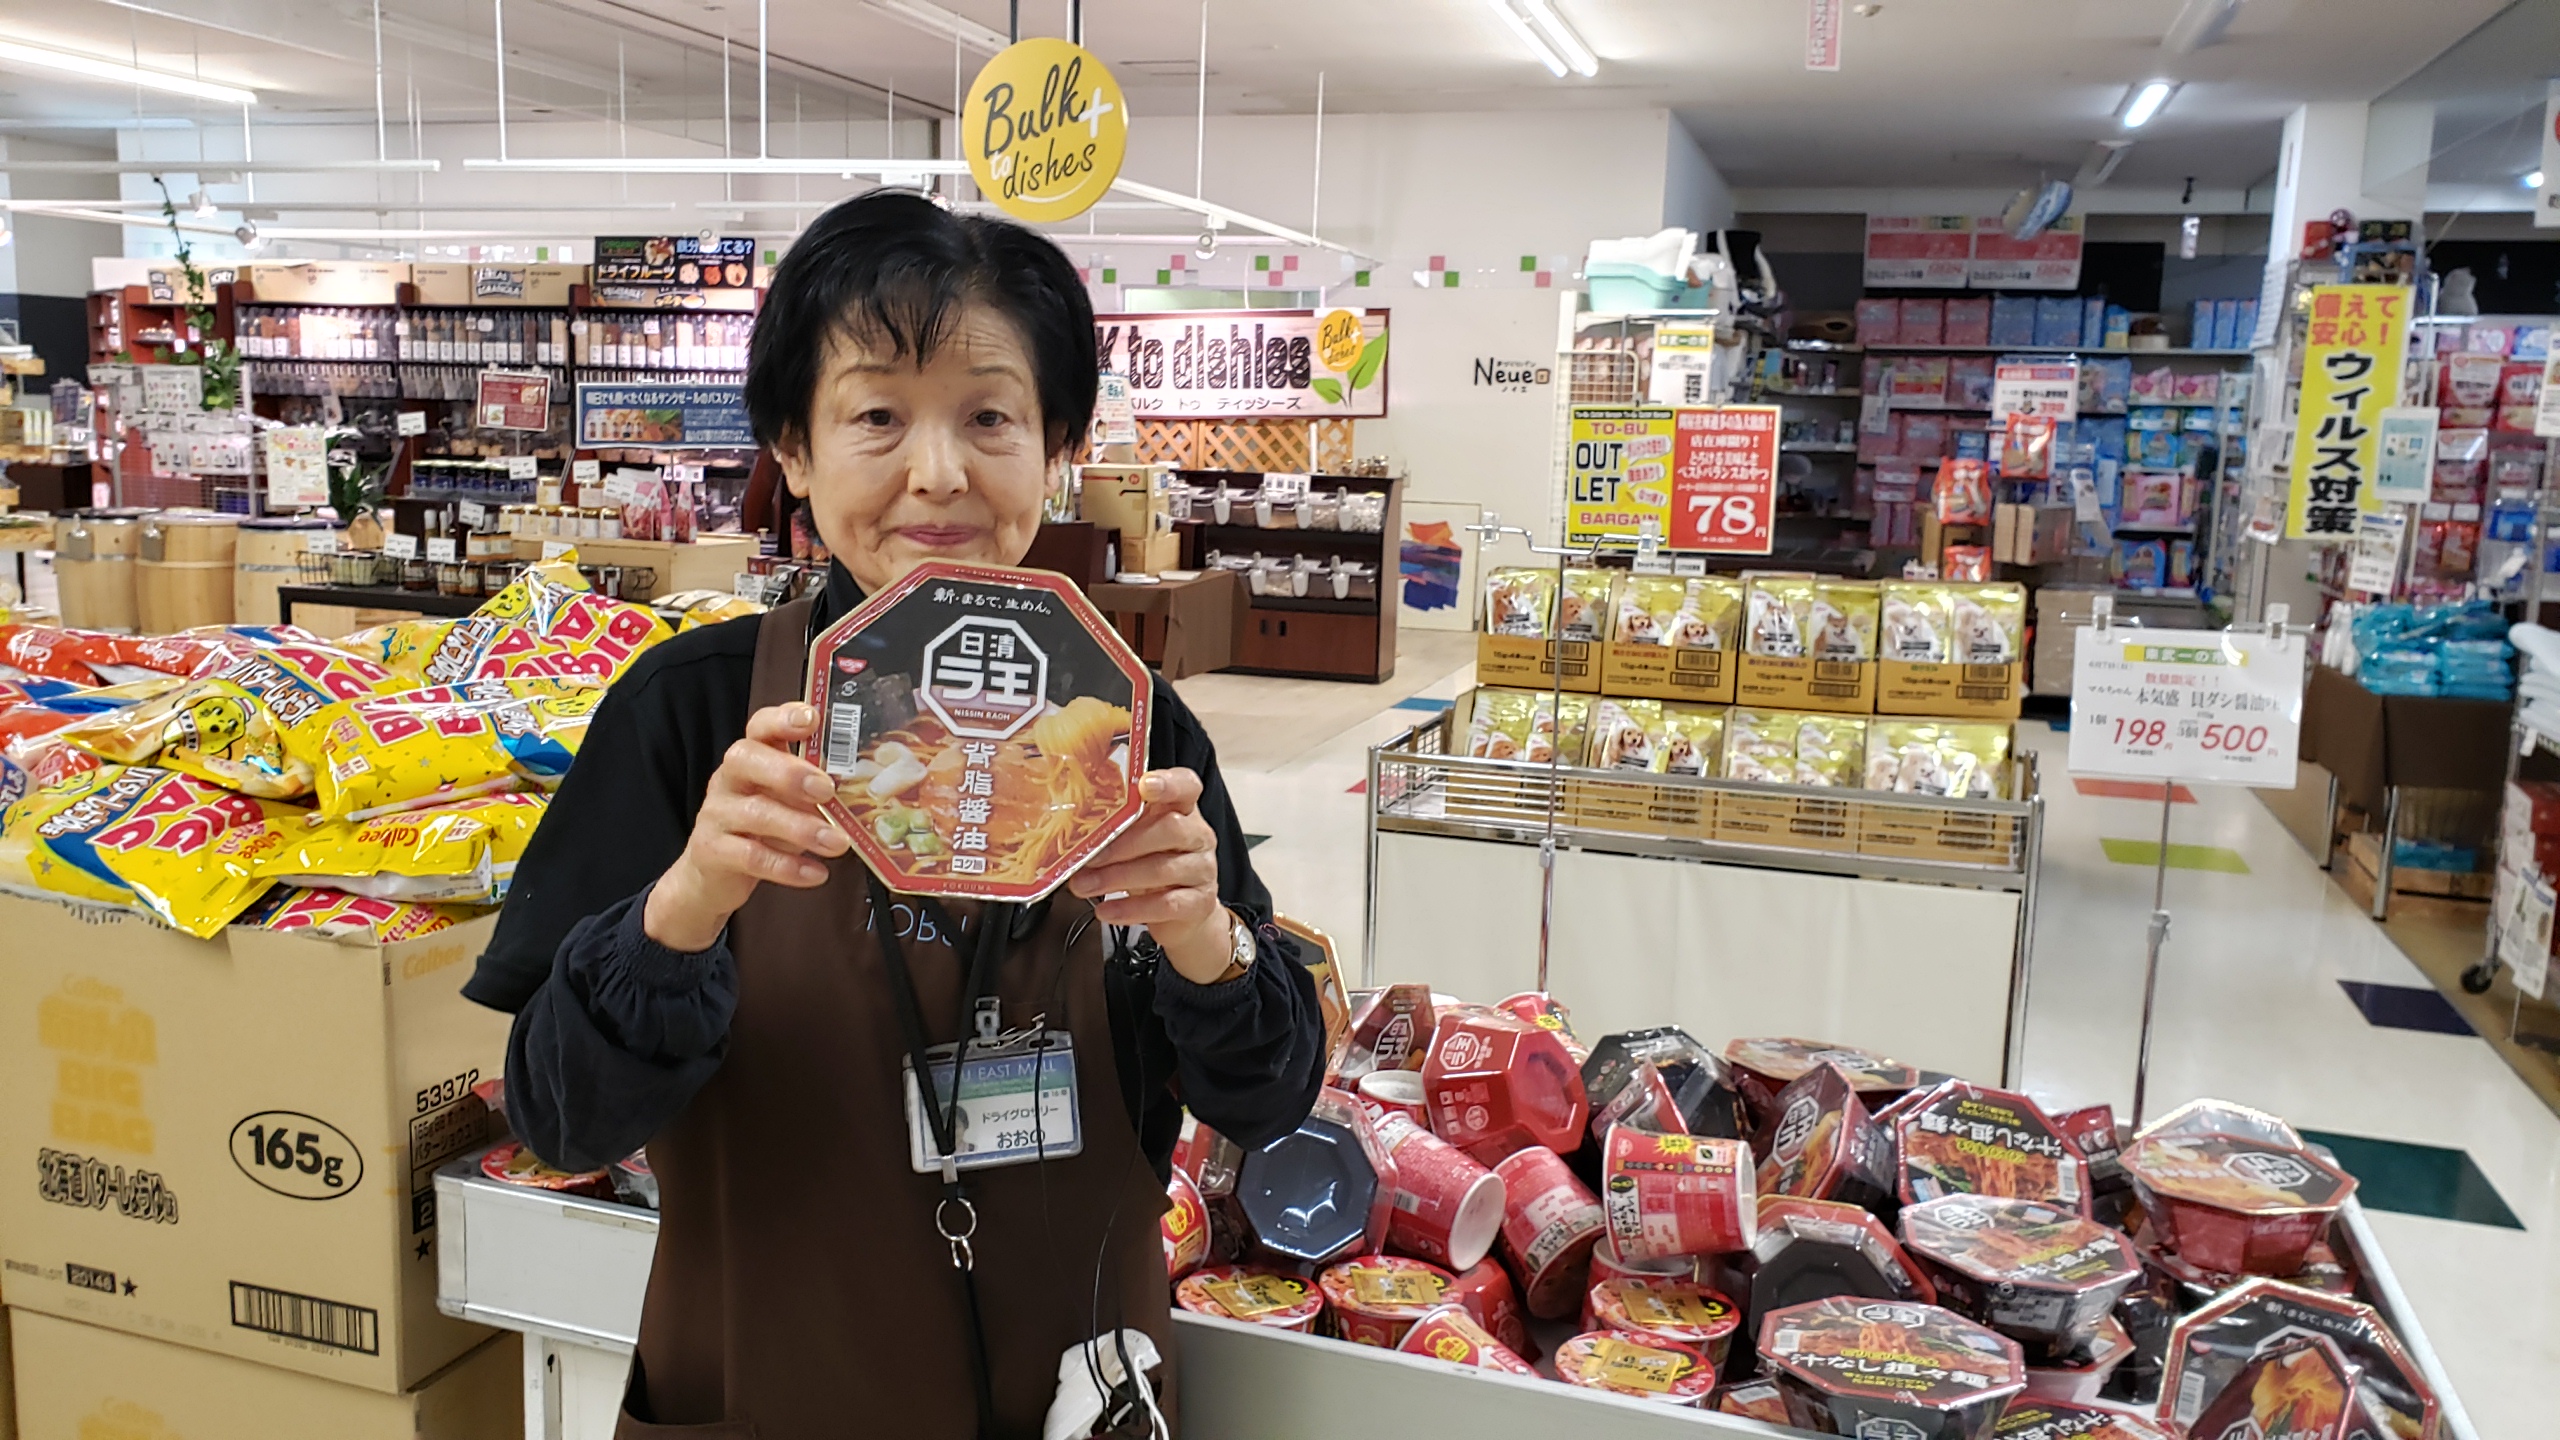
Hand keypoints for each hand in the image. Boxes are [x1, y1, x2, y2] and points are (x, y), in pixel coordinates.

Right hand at [643, 702, 847, 952]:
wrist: (714, 876)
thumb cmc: (761, 829)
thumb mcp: (787, 802)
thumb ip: (814, 789)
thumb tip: (863, 787)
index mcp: (751, 758)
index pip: (760, 726)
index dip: (783, 718)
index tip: (812, 719)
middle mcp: (728, 779)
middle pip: (747, 759)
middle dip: (790, 772)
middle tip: (828, 790)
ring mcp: (717, 814)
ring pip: (755, 813)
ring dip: (802, 828)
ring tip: (838, 843)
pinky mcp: (713, 852)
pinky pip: (752, 856)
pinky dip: (789, 867)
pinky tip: (817, 873)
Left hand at [1068, 768, 1235, 983]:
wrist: (1181, 913)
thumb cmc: (1152, 864)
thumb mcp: (1136, 838)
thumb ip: (1116, 825)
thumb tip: (1073, 829)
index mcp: (1182, 809)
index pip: (1186, 786)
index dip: (1168, 783)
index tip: (1144, 786)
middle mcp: (1198, 835)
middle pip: (1170, 828)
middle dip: (1123, 843)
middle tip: (1088, 856)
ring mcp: (1202, 870)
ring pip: (1163, 869)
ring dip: (1117, 877)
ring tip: (1084, 885)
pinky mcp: (1199, 903)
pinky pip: (1166, 905)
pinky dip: (1131, 909)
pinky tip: (1107, 911)